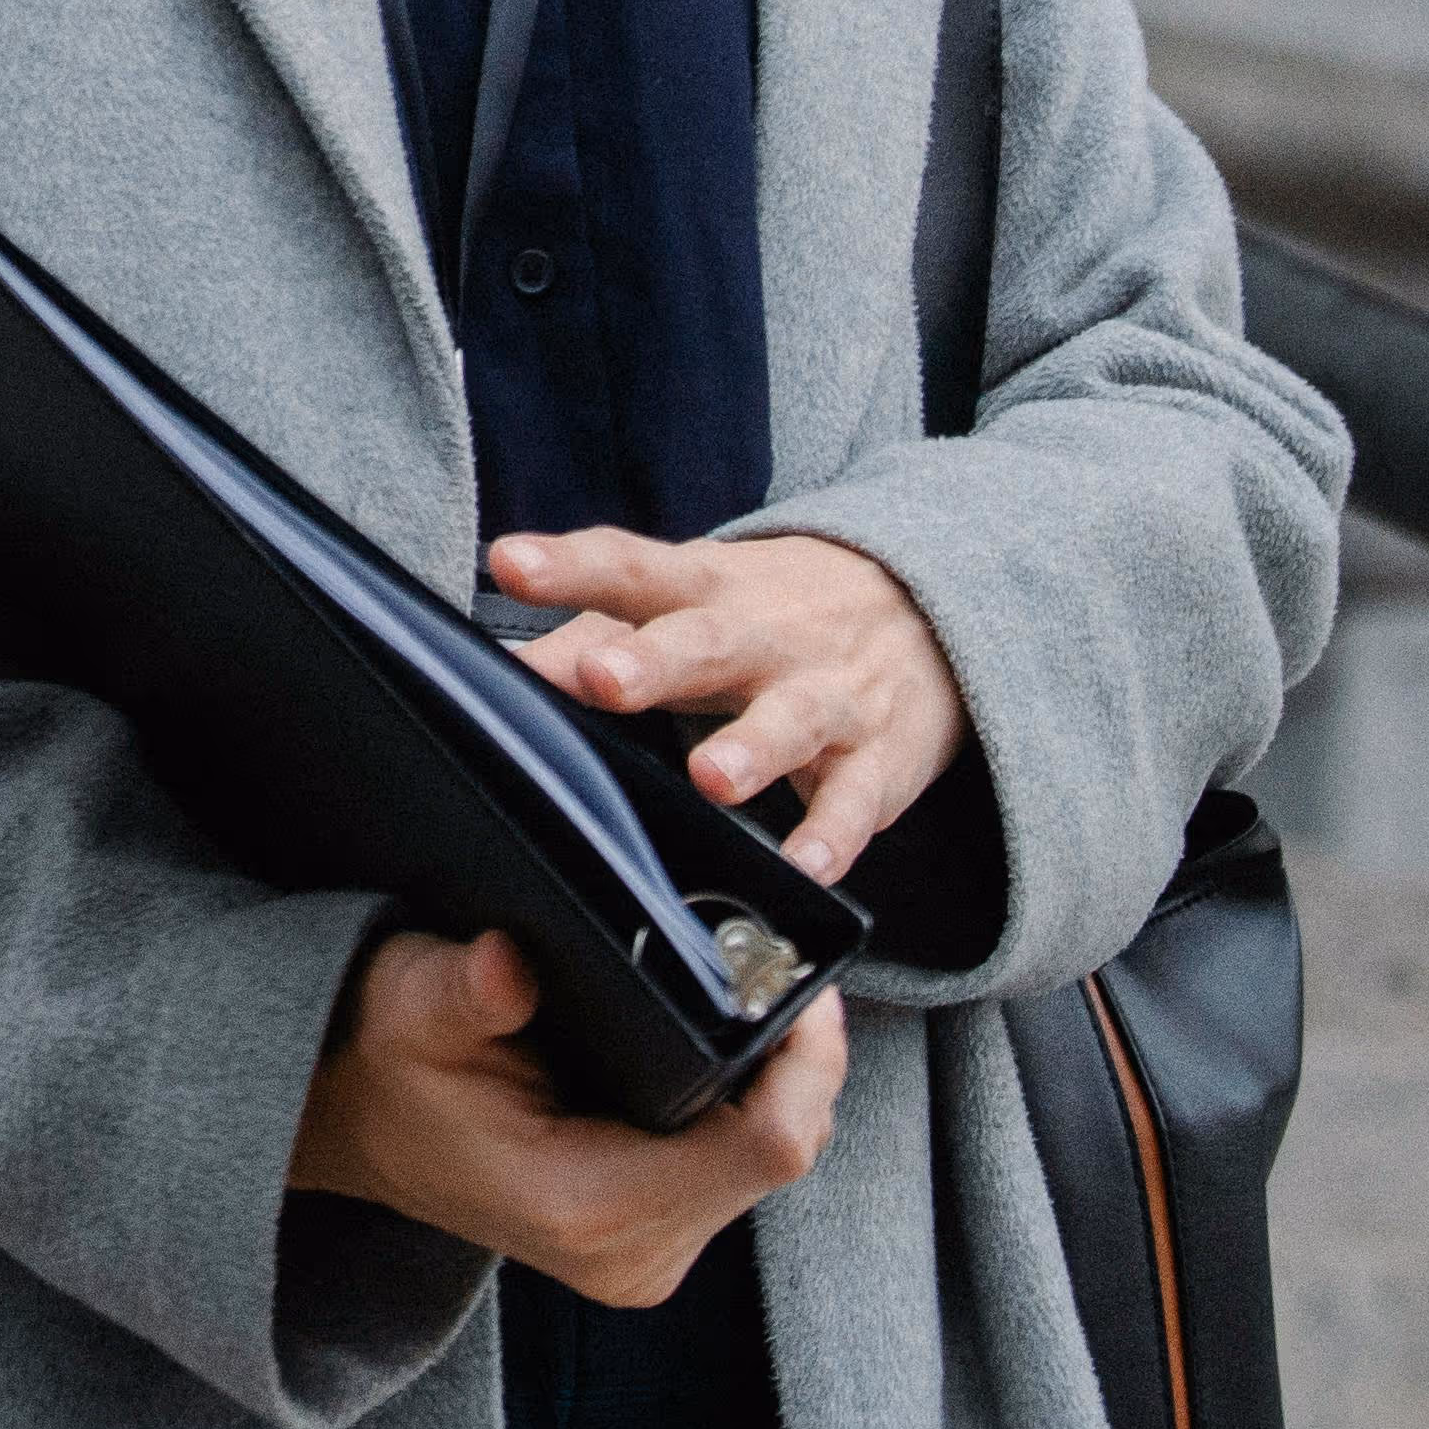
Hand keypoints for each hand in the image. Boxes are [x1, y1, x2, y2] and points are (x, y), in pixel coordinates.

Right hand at [287, 926, 843, 1306]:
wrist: (350, 1123)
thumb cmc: (383, 1058)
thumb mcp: (410, 1003)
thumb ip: (464, 991)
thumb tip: (508, 963)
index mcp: (587, 1206)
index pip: (764, 1147)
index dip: (806, 1059)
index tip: (800, 977)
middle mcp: (630, 1254)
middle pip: (784, 1152)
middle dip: (797, 1059)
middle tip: (775, 966)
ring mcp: (644, 1257)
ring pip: (771, 1163)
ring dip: (775, 1081)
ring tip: (752, 994)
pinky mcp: (651, 1241)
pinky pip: (739, 1170)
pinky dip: (746, 1104)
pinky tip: (723, 1046)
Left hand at [490, 526, 967, 885]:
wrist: (925, 604)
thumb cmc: (769, 613)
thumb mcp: (689, 606)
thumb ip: (594, 635)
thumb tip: (502, 671)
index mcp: (705, 588)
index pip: (630, 567)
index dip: (569, 566)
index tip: (509, 563)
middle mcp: (766, 634)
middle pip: (707, 640)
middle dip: (655, 659)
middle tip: (603, 677)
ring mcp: (829, 694)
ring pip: (791, 719)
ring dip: (751, 748)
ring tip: (709, 777)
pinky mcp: (879, 759)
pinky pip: (856, 801)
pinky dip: (834, 834)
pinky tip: (808, 865)